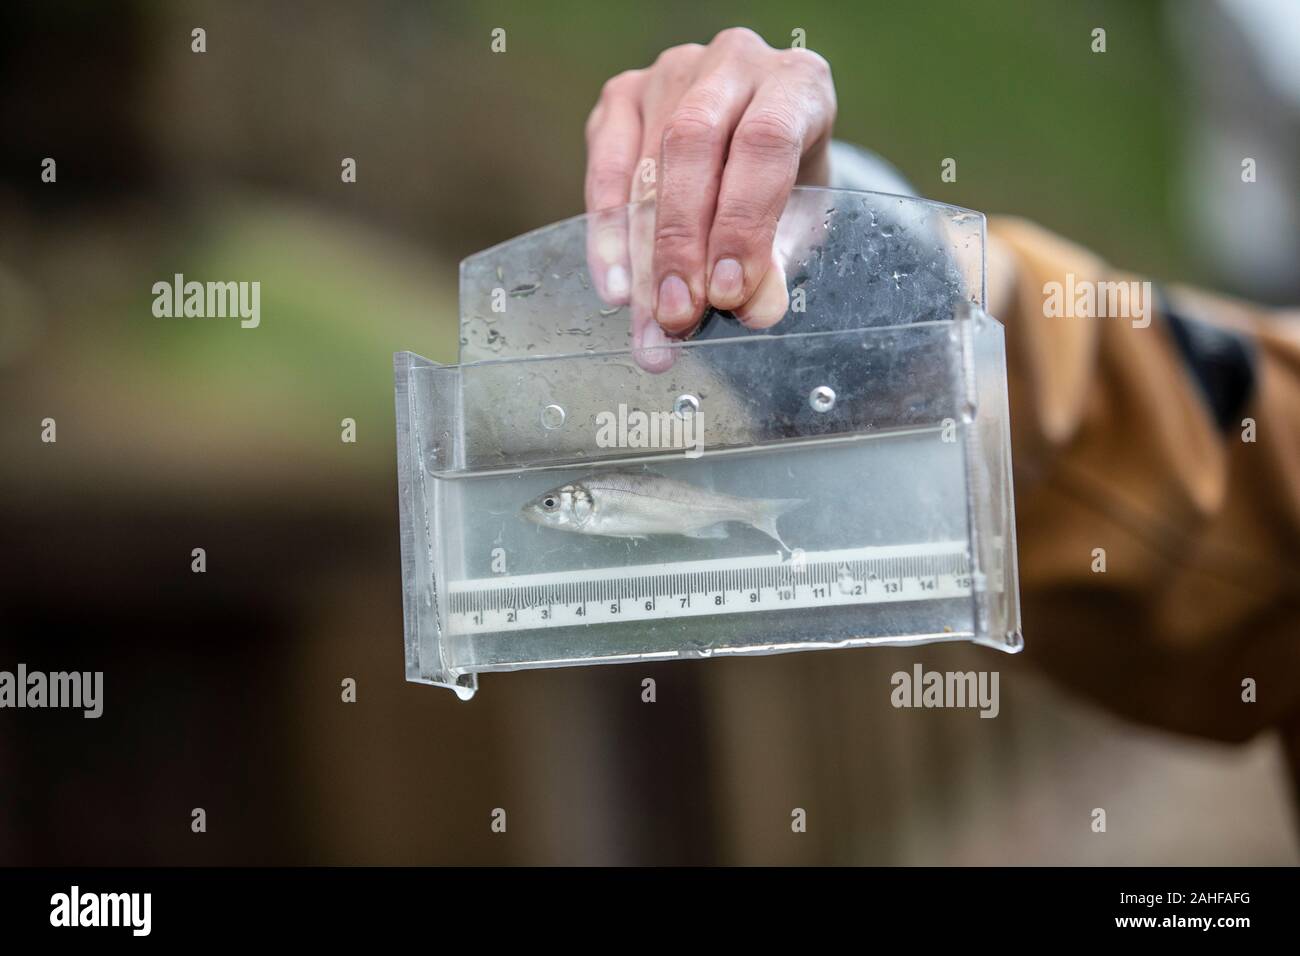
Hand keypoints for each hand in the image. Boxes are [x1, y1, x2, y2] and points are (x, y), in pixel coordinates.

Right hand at [584, 28, 835, 360]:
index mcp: (796, 83)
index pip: (764, 142)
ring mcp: (671, 73)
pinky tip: (615, 288)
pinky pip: (605, 170)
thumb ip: (778, 261)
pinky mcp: (622, 96)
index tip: (729, 293)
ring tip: (649, 327)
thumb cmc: (787, 186)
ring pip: (645, 167)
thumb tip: (752, 311)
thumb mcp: (800, 223)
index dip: (743, 222)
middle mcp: (732, 62)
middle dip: (681, 244)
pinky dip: (607, 237)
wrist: (758, 151)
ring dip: (641, 259)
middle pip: (692, 146)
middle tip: (677, 317)